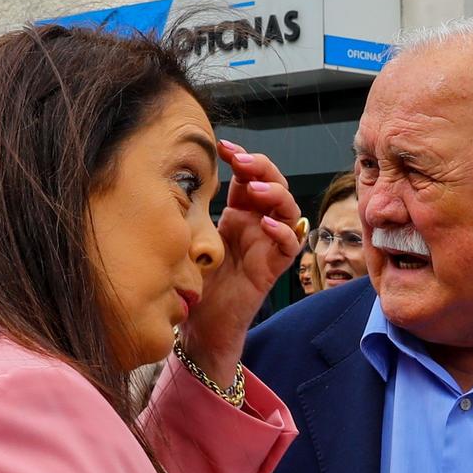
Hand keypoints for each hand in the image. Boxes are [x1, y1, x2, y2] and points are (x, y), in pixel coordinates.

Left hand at [178, 142, 304, 382]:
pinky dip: (283, 232)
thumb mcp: (191, 237)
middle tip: (241, 161)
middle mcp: (257, 224)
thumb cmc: (196, 282)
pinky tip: (267, 226)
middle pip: (274, 185)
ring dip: (276, 195)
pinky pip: (291, 245)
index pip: (250, 176)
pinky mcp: (274, 268)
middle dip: (262, 167)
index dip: (242, 158)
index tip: (222, 147)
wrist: (202, 325)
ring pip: (289, 210)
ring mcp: (268, 244)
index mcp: (238, 213)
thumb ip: (195, 210)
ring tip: (256, 190)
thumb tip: (182, 175)